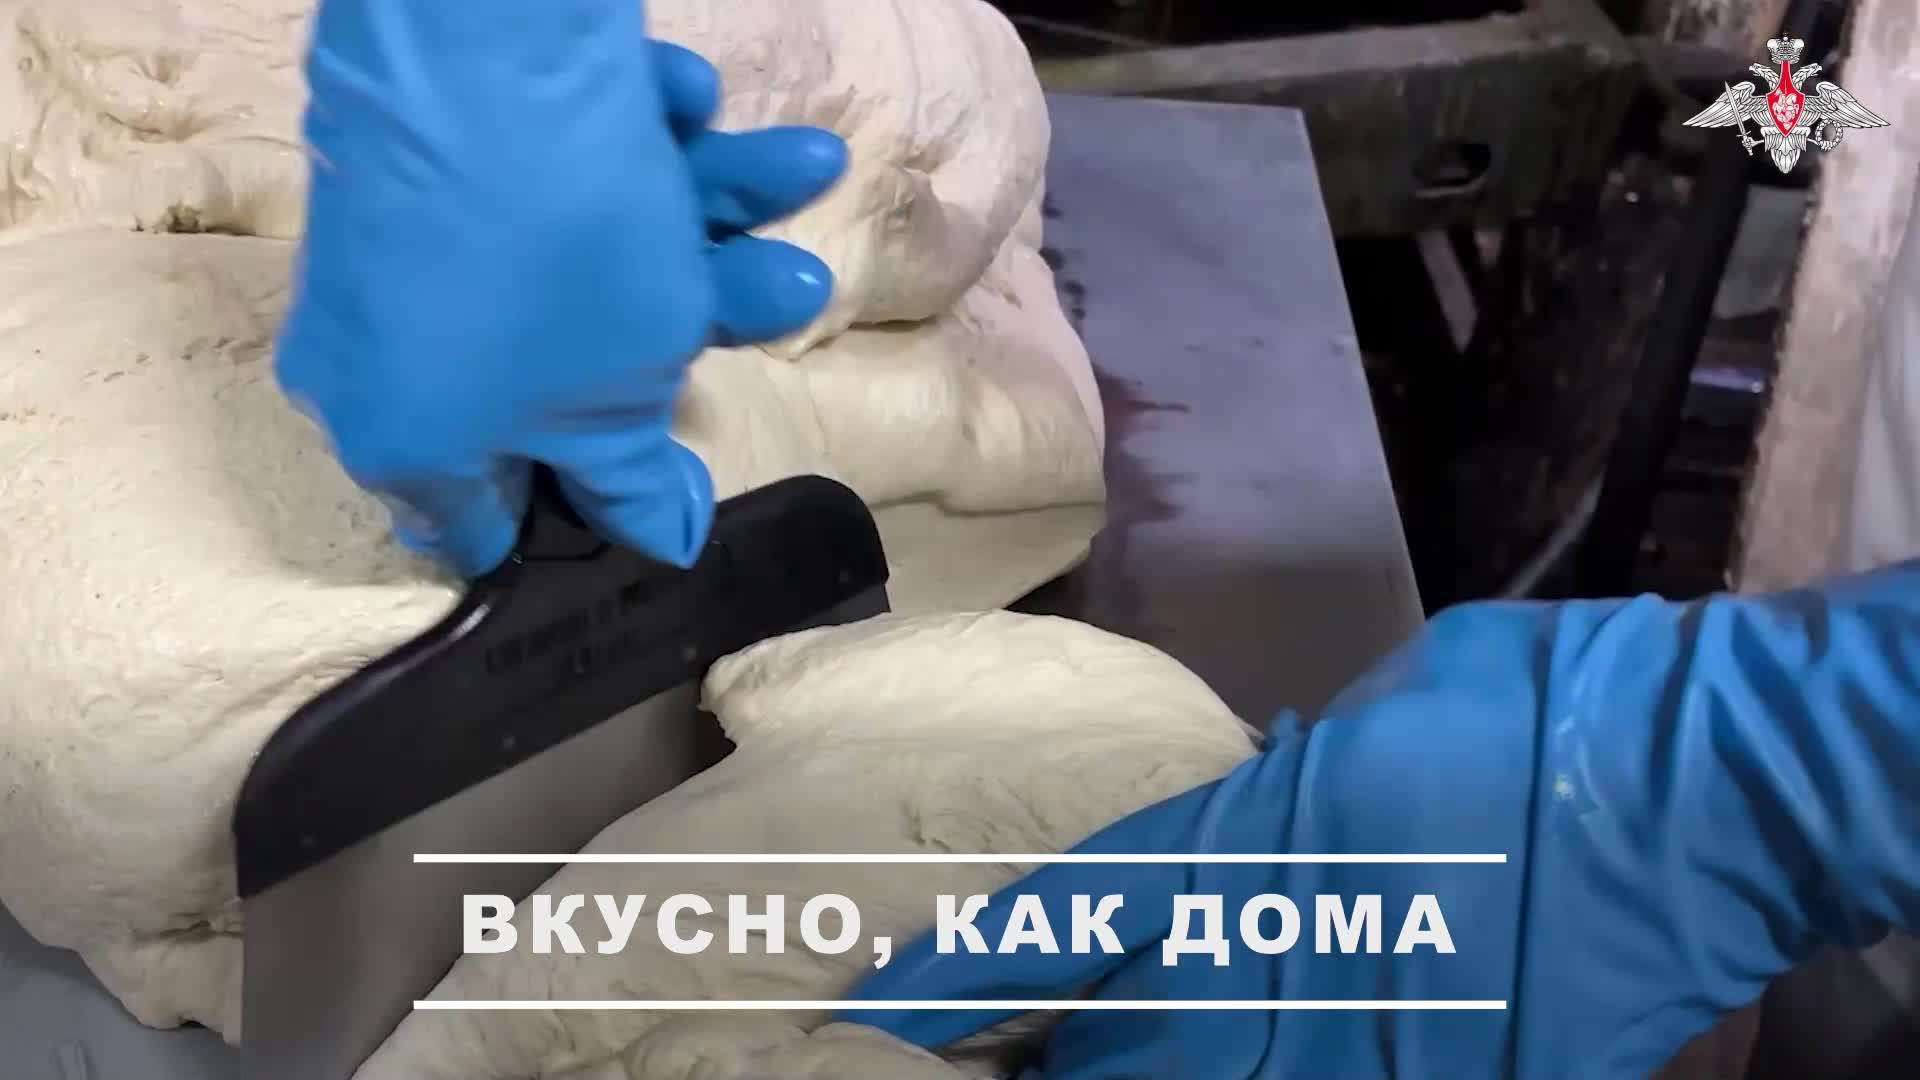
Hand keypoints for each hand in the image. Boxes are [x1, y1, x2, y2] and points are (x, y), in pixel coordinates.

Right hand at [276, 0, 846, 575]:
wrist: (486, 45)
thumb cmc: (557, 266)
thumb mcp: (618, 397)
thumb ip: (633, 479)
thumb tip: (662, 540)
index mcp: (410, 440)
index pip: (490, 514)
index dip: (579, 506)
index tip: (655, 478)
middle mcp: (384, 351)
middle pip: (563, 368)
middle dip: (695, 313)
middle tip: (796, 282)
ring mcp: (405, 250)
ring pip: (573, 254)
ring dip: (707, 211)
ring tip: (808, 164)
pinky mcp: (427, 152)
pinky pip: (541, 165)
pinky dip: (635, 136)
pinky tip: (687, 97)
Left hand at [849, 565, 1919, 1077]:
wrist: (1701, 790)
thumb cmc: (1532, 708)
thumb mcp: (1373, 718)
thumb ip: (1287, 777)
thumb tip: (1260, 796)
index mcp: (1244, 844)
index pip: (1059, 926)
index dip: (962, 979)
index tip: (884, 1019)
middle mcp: (1279, 957)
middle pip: (1115, 1054)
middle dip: (1058, 1073)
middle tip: (1015, 1070)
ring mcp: (1367, 1038)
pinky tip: (1293, 1069)